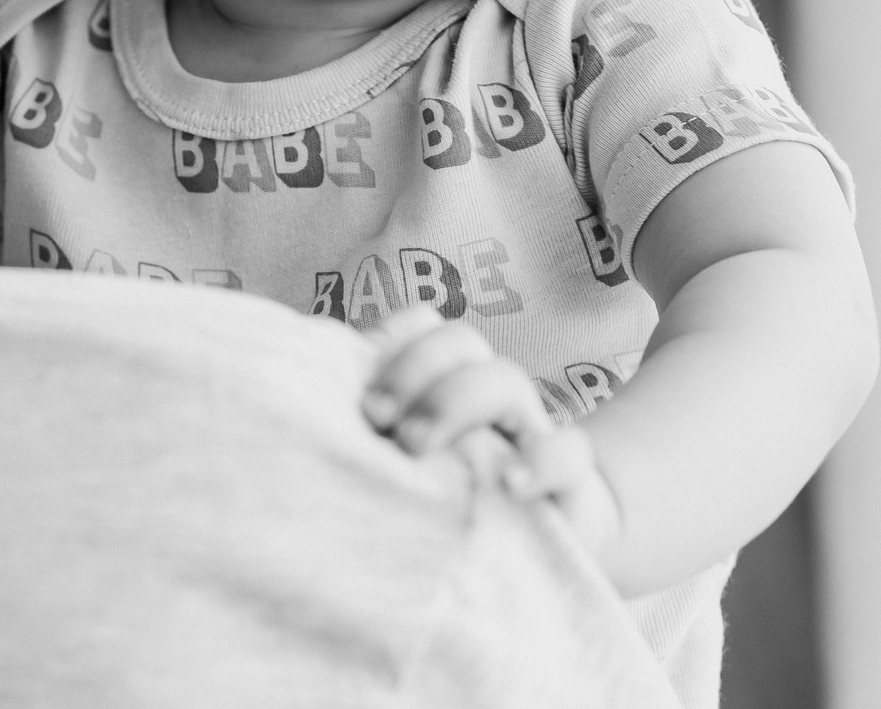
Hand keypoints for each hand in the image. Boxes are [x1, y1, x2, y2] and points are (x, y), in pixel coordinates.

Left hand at [362, 310, 621, 557]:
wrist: (539, 552)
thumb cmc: (452, 503)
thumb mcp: (406, 467)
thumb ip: (372, 440)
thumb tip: (312, 426)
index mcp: (446, 383)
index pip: (422, 327)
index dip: (389, 341)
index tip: (355, 392)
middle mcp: (487, 396)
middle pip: (458, 342)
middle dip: (411, 369)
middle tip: (375, 420)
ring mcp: (530, 430)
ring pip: (505, 379)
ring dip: (454, 401)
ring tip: (415, 446)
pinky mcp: (569, 478)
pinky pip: (568, 452)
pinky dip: (539, 461)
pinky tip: (509, 484)